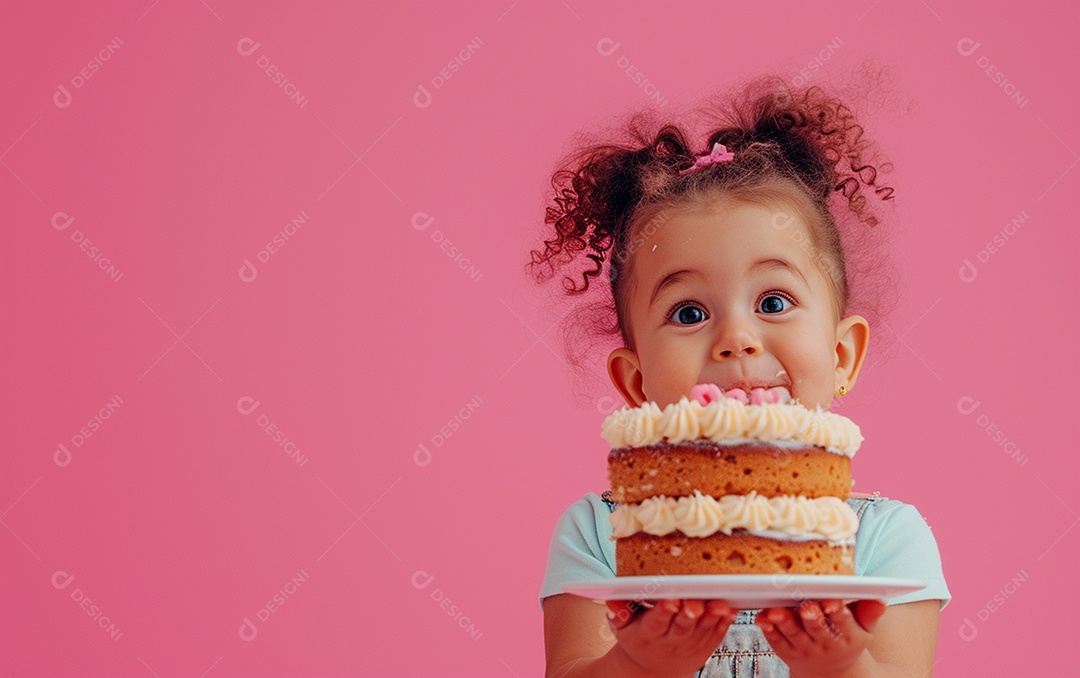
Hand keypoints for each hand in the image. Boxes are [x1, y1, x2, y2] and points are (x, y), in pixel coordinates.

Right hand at [604, 599, 737, 677]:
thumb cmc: (637, 639)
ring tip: (718, 605)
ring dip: (711, 618)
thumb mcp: (621, 629)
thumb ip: (618, 614)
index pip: (656, 622)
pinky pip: (716, 635)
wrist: (652, 669)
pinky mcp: (704, 647)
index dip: (664, 612)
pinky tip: (730, 610)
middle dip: (689, 615)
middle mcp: (669, 641)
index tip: (670, 600)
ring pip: (702, 631)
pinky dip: (724, 624)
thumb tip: (613, 603)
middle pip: (682, 627)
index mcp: (647, 634)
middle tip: (695, 604)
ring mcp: (689, 645)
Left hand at [754, 599, 886, 676]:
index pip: (843, 623)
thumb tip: (880, 599)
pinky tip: (762, 618)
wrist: (832, 672)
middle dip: (811, 617)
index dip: (837, 612)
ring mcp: (805, 649)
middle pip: (817, 629)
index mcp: (848, 636)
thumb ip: (868, 613)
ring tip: (776, 611)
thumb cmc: (846, 638)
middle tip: (806, 606)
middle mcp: (826, 644)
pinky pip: (776, 641)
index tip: (831, 601)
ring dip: (784, 623)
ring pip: (794, 635)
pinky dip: (768, 630)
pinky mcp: (786, 651)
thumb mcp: (863, 629)